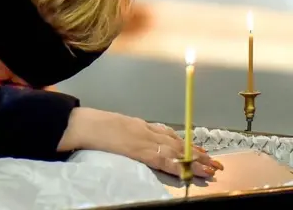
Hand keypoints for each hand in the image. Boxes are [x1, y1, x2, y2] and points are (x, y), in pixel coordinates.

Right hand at [59, 107, 223, 177]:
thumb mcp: (112, 126)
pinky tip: (188, 172)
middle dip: (197, 152)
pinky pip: (163, 160)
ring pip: (175, 150)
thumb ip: (125, 132)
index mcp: (137, 124)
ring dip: (194, 160)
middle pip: (176, 141)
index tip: (199, 148)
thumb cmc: (91, 125)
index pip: (166, 133)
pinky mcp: (140, 151)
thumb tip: (130, 140)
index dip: (184, 142)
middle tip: (214, 161)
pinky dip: (178, 166)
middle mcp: (145, 130)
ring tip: (210, 168)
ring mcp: (144, 140)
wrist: (82, 124)